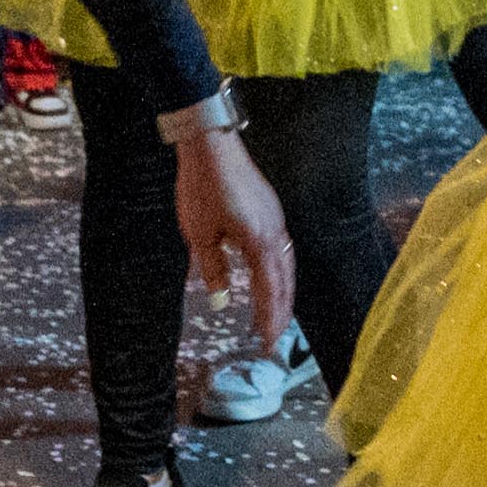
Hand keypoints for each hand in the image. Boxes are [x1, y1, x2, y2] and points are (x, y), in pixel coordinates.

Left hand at [174, 123, 294, 345]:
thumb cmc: (202, 188)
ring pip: (287, 264)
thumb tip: (220, 300)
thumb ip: (214, 269)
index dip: (270, 318)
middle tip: (274, 337)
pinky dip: (280, 270)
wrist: (210, 144)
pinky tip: (271, 276)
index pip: (270, 290)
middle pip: (285, 279)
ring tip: (276, 313)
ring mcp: (276, 218)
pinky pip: (282, 248)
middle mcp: (275, 232)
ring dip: (283, 291)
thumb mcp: (200, 234)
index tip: (268, 343)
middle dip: (281, 310)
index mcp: (259, 242)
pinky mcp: (271, 208)